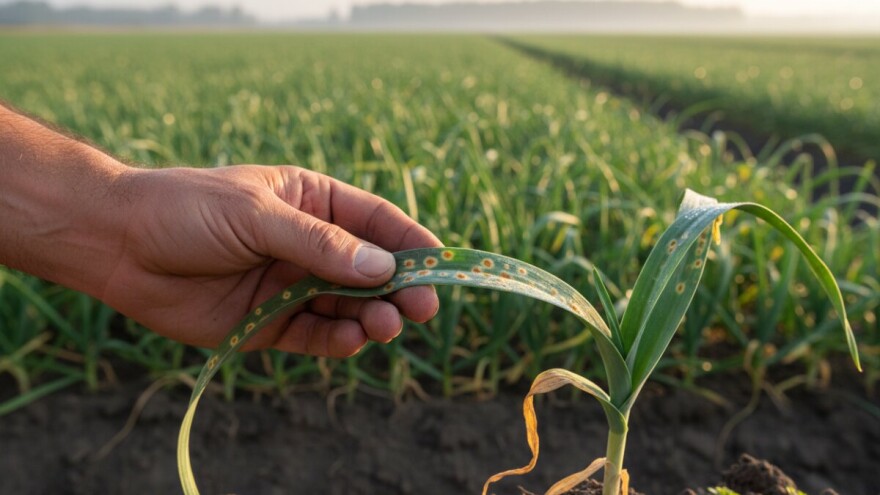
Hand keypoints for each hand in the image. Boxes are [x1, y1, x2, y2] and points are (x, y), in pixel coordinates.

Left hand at [102, 165, 441, 357]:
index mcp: (311, 202)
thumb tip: (383, 266)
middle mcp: (308, 246)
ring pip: (348, 307)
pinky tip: (353, 339)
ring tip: (387, 323)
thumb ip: (319, 245)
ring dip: (372, 316)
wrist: (116, 244)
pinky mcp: (270, 325)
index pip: (374, 221)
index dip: (410, 241)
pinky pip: (315, 336)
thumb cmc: (186, 210)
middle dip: (399, 287)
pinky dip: (338, 340)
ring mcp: (291, 286)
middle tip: (422, 306)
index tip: (442, 263)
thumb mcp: (258, 215)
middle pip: (370, 269)